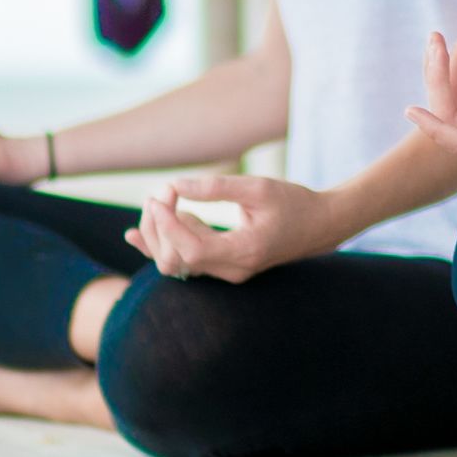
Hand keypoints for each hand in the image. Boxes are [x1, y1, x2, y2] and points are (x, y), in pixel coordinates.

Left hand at [128, 173, 342, 281]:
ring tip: (158, 202)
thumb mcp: (258, 188)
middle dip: (158, 227)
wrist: (320, 225)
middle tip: (160, 193)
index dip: (168, 224)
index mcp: (244, 252)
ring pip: (175, 264)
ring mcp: (227, 271)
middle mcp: (233, 270)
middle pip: (176, 260)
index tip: (161, 195)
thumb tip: (175, 185)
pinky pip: (184, 261)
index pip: (191, 249)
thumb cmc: (294, 203)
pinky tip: (137, 231)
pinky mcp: (223, 265)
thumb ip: (216, 187)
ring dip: (158, 235)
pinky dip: (162, 244)